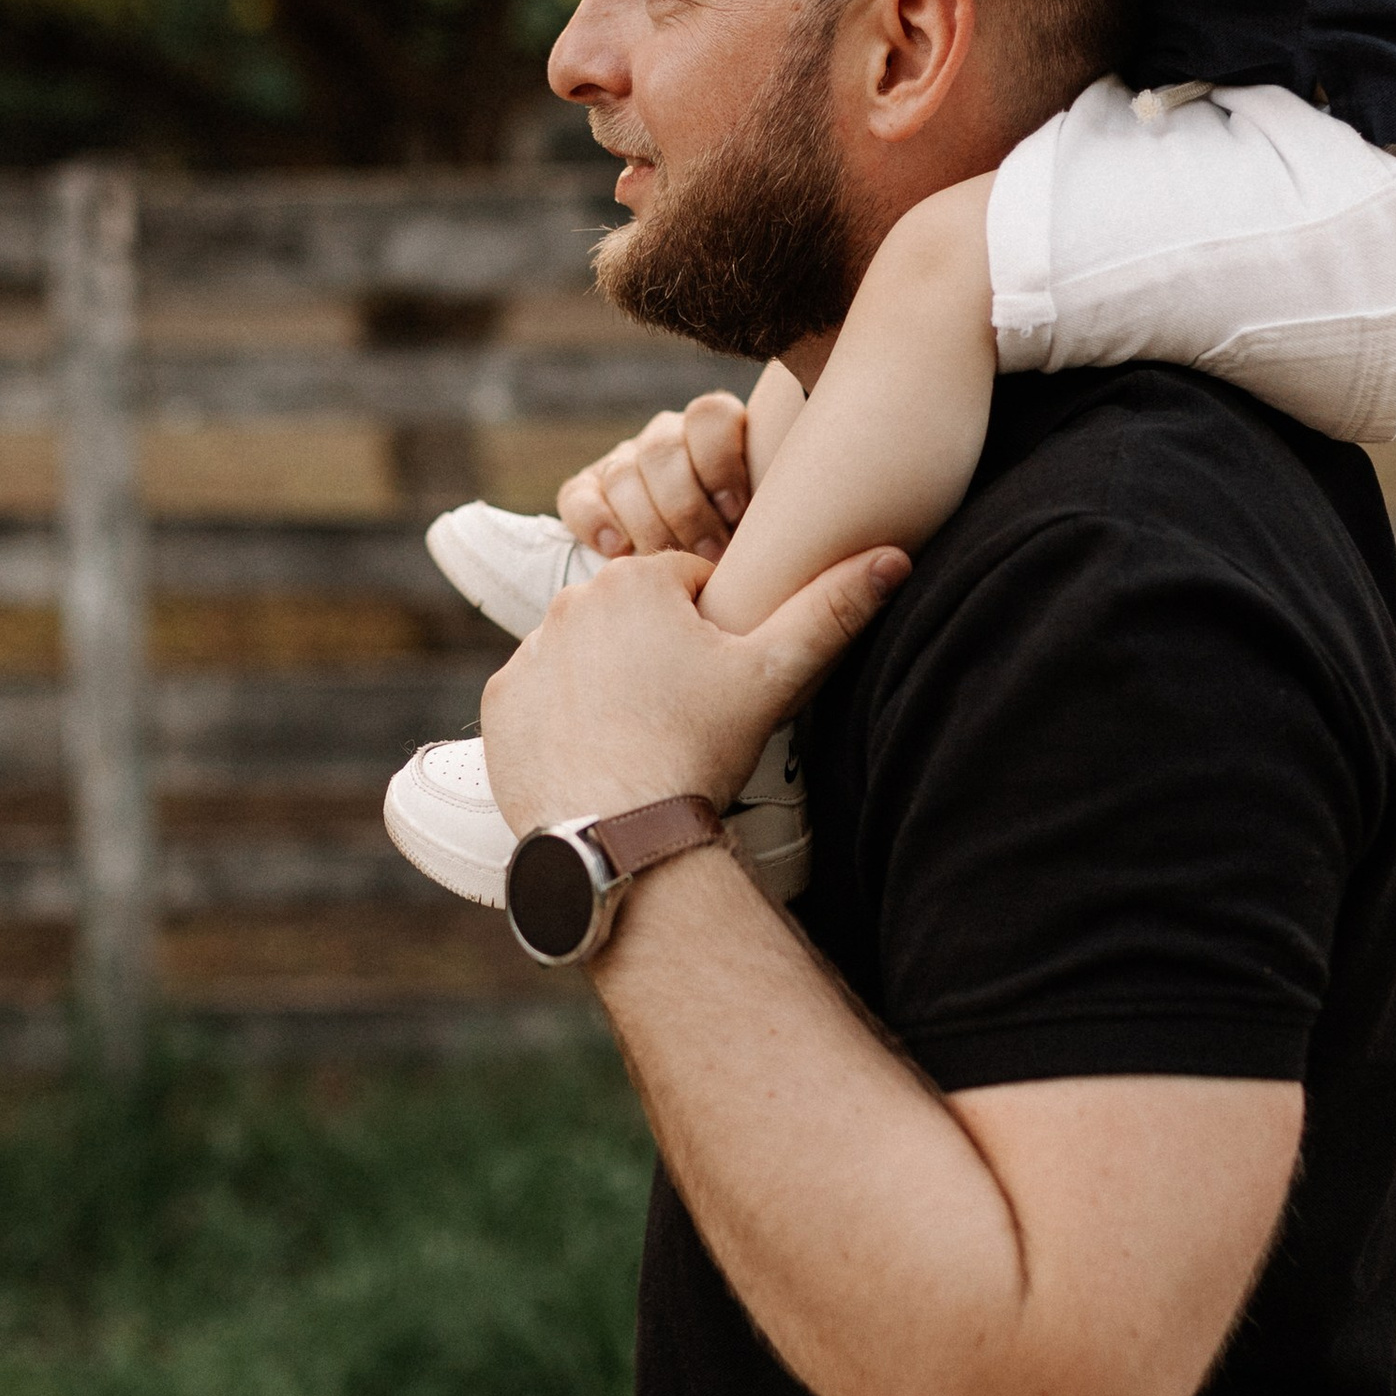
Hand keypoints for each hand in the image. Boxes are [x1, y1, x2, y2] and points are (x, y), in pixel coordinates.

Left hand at [481, 543, 907, 839]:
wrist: (618, 838)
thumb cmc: (698, 750)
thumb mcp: (775, 676)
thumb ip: (833, 609)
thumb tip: (894, 557)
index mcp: (637, 581)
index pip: (690, 586)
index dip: (716, 634)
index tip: (720, 682)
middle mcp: (571, 602)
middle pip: (635, 618)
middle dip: (660, 654)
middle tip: (687, 715)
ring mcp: (528, 654)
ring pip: (588, 656)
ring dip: (613, 683)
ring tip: (645, 739)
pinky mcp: (501, 704)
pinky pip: (543, 699)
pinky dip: (567, 721)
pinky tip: (602, 755)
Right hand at [555, 393, 753, 564]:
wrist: (690, 574)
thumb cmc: (742, 548)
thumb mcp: (763, 521)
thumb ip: (772, 510)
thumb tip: (781, 527)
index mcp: (712, 431)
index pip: (710, 416)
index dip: (722, 462)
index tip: (737, 511)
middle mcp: (666, 439)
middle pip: (664, 451)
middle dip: (687, 508)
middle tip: (710, 553)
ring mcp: (622, 462)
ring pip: (624, 474)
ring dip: (649, 524)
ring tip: (670, 566)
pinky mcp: (585, 491)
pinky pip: (578, 496)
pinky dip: (596, 522)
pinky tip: (617, 550)